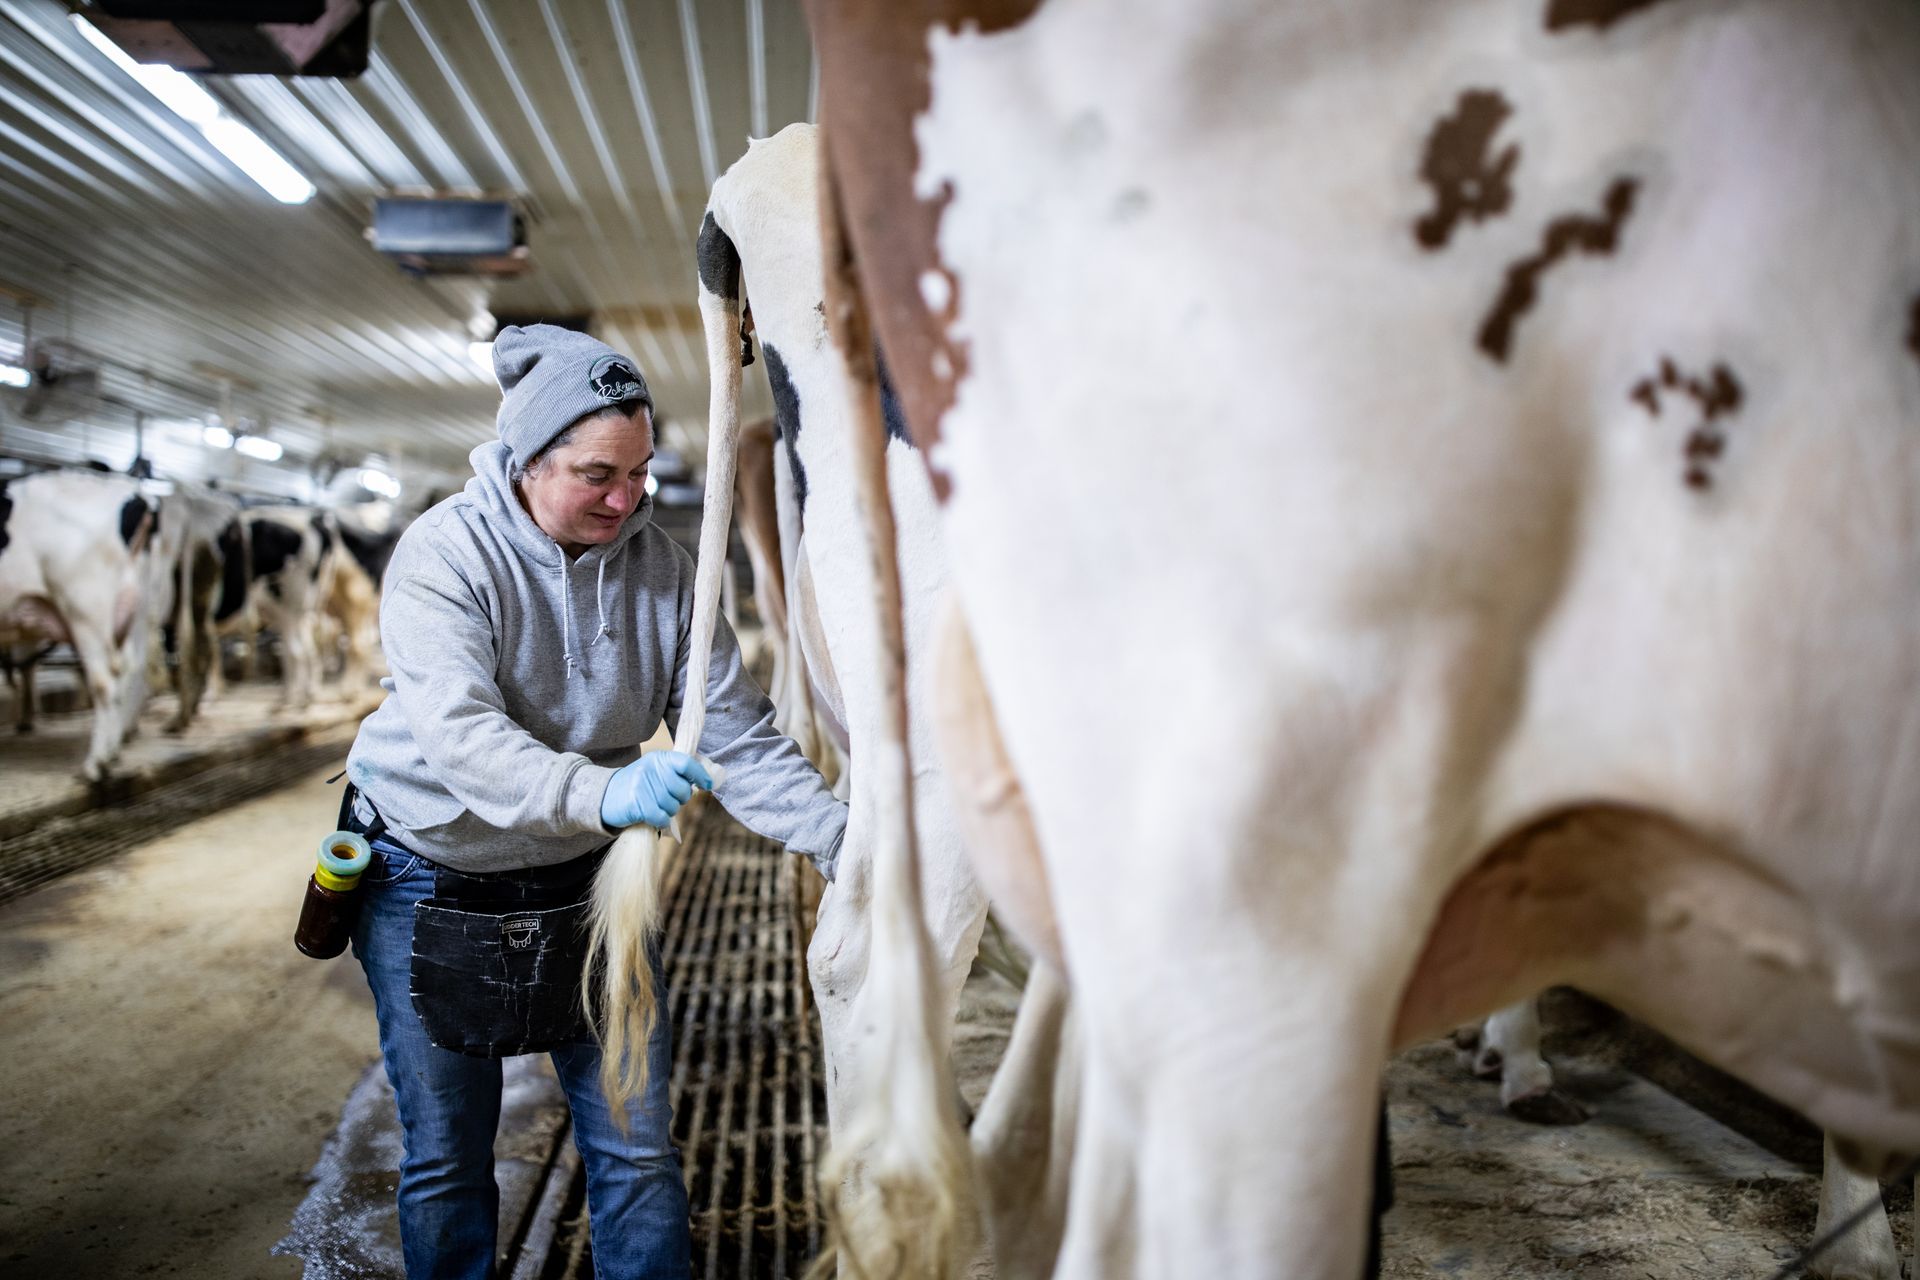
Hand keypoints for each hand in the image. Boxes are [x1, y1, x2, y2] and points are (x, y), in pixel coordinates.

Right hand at [600, 751, 714, 829]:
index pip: (686, 763)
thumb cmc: (637, 786)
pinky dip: (661, 822)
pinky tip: (655, 818)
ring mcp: (643, 786)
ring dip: (669, 811)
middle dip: (681, 799)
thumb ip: (676, 773)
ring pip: (673, 806)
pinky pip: (662, 818)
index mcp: (658, 759)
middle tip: (670, 800)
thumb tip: (705, 781)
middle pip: (683, 789)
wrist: (604, 797)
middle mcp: (651, 769)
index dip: (700, 775)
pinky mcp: (637, 805)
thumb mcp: (655, 771)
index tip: (706, 785)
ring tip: (657, 807)